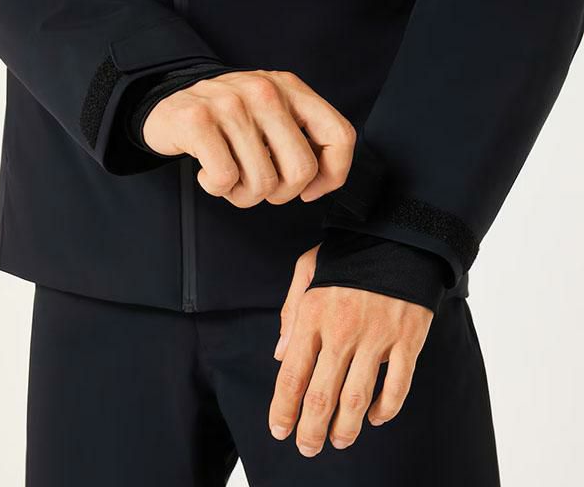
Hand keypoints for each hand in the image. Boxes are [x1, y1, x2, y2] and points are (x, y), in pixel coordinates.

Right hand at [143, 70, 355, 207]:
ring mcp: (231, 103)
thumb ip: (302, 138)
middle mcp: (265, 91)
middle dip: (282, 194)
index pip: (340, 135)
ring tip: (231, 177)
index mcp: (292, 89)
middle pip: (301, 170)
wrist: (170, 104)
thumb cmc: (229, 120)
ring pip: (262, 182)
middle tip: (261, 187)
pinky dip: (216, 188)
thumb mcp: (273, 115)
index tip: (312, 189)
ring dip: (244, 195)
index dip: (333, 174)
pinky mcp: (198, 120)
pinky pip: (224, 179)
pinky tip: (208, 172)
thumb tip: (320, 182)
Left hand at [269, 245, 432, 456]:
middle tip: (306, 447)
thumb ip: (290, 311)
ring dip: (345, 428)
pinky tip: (373, 417)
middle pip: (321, 395)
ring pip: (357, 398)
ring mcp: (377, 337)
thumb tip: (279, 354)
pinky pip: (397, 387)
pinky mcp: (407, 340)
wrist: (397, 239)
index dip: (282, 409)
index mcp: (313, 313)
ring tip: (338, 441)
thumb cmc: (347, 257)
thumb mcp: (307, 269)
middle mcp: (342, 329)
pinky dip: (385, 410)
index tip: (279, 430)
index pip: (291, 373)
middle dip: (309, 430)